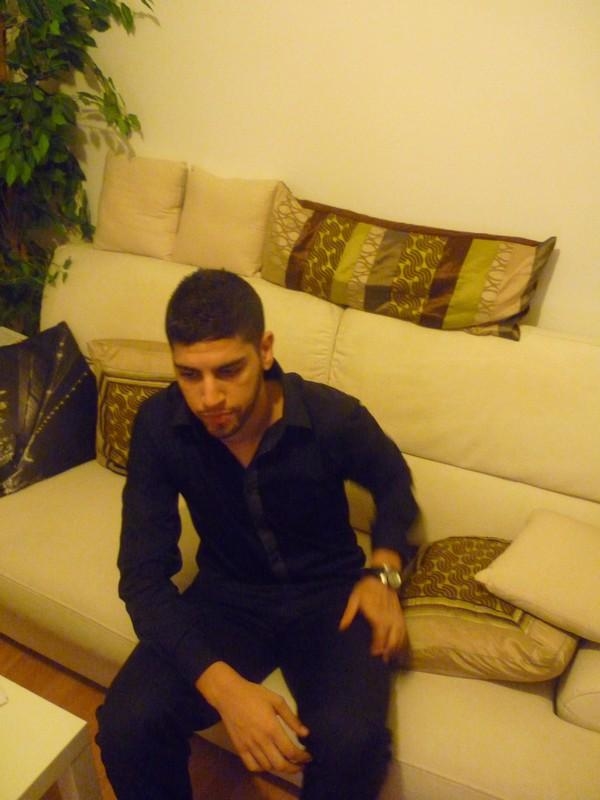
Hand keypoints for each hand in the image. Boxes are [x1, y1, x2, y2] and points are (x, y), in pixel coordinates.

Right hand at [196, 662, 310, 773]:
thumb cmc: (254, 694)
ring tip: (288, 764)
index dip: (302, 757)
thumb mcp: (277, 700)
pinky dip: (263, 769)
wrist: (229, 695)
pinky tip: (269, 763)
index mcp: (272, 728)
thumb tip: (305, 734)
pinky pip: (252, 766)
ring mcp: (249, 747)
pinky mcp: (239, 749)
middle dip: (294, 768)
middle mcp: (261, 741)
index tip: (308, 757)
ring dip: (280, 769)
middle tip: (301, 765)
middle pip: (280, 764)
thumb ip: (292, 718)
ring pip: (268, 767)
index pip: (291, 751)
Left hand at [338, 576, 405, 663]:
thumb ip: (349, 613)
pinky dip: (403, 639)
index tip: (375, 654)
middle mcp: (388, 617)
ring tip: (392, 657)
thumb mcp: (354, 598)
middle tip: (384, 661)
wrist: (381, 577)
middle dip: (389, 650)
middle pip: (392, 637)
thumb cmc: (366, 588)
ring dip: (397, 647)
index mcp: (377, 615)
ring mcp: (396, 616)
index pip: (379, 633)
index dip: (378, 645)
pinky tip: (400, 647)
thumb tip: (342, 627)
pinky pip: (404, 629)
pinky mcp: (400, 614)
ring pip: (399, 635)